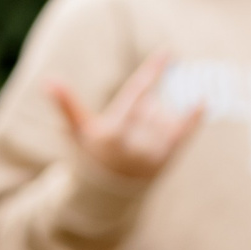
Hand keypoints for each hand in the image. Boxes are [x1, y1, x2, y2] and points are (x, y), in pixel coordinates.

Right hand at [49, 50, 202, 181]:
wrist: (108, 195)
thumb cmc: (92, 155)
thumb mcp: (79, 131)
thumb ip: (66, 105)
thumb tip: (48, 81)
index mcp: (111, 135)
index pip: (136, 95)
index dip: (151, 73)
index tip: (167, 53)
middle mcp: (134, 145)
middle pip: (149, 105)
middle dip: (141, 110)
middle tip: (127, 131)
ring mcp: (152, 153)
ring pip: (163, 115)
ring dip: (153, 119)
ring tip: (137, 141)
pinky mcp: (166, 159)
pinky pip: (183, 131)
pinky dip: (192, 117)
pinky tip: (202, 102)